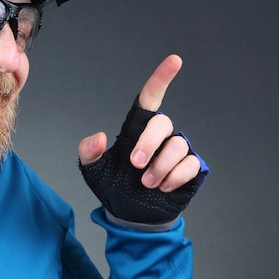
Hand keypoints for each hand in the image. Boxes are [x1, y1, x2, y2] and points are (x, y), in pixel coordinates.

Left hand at [78, 54, 208, 223]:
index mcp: (137, 128)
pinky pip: (190, 164)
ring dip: (159, 167)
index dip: (162, 78)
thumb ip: (88, 151)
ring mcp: (176, 152)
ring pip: (178, 145)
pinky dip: (174, 177)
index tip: (174, 61)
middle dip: (149, 143)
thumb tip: (99, 137)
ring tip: (147, 183)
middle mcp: (160, 136)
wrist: (130, 217)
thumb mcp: (93, 169)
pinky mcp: (190, 169)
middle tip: (135, 165)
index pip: (150, 97)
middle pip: (163, 123)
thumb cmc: (113, 186)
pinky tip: (162, 187)